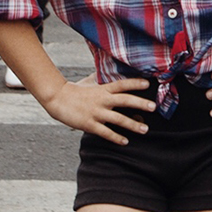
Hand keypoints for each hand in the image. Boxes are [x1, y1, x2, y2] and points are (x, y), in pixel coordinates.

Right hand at [37, 74, 156, 143]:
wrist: (57, 99)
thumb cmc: (74, 91)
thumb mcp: (89, 82)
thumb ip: (101, 78)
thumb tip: (109, 70)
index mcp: (102, 89)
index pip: (122, 84)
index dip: (135, 83)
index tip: (148, 83)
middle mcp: (102, 100)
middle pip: (124, 100)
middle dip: (140, 103)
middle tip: (154, 106)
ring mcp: (96, 112)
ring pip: (118, 119)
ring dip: (133, 124)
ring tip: (145, 129)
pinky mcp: (89, 124)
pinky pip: (105, 132)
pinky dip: (116, 137)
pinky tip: (125, 141)